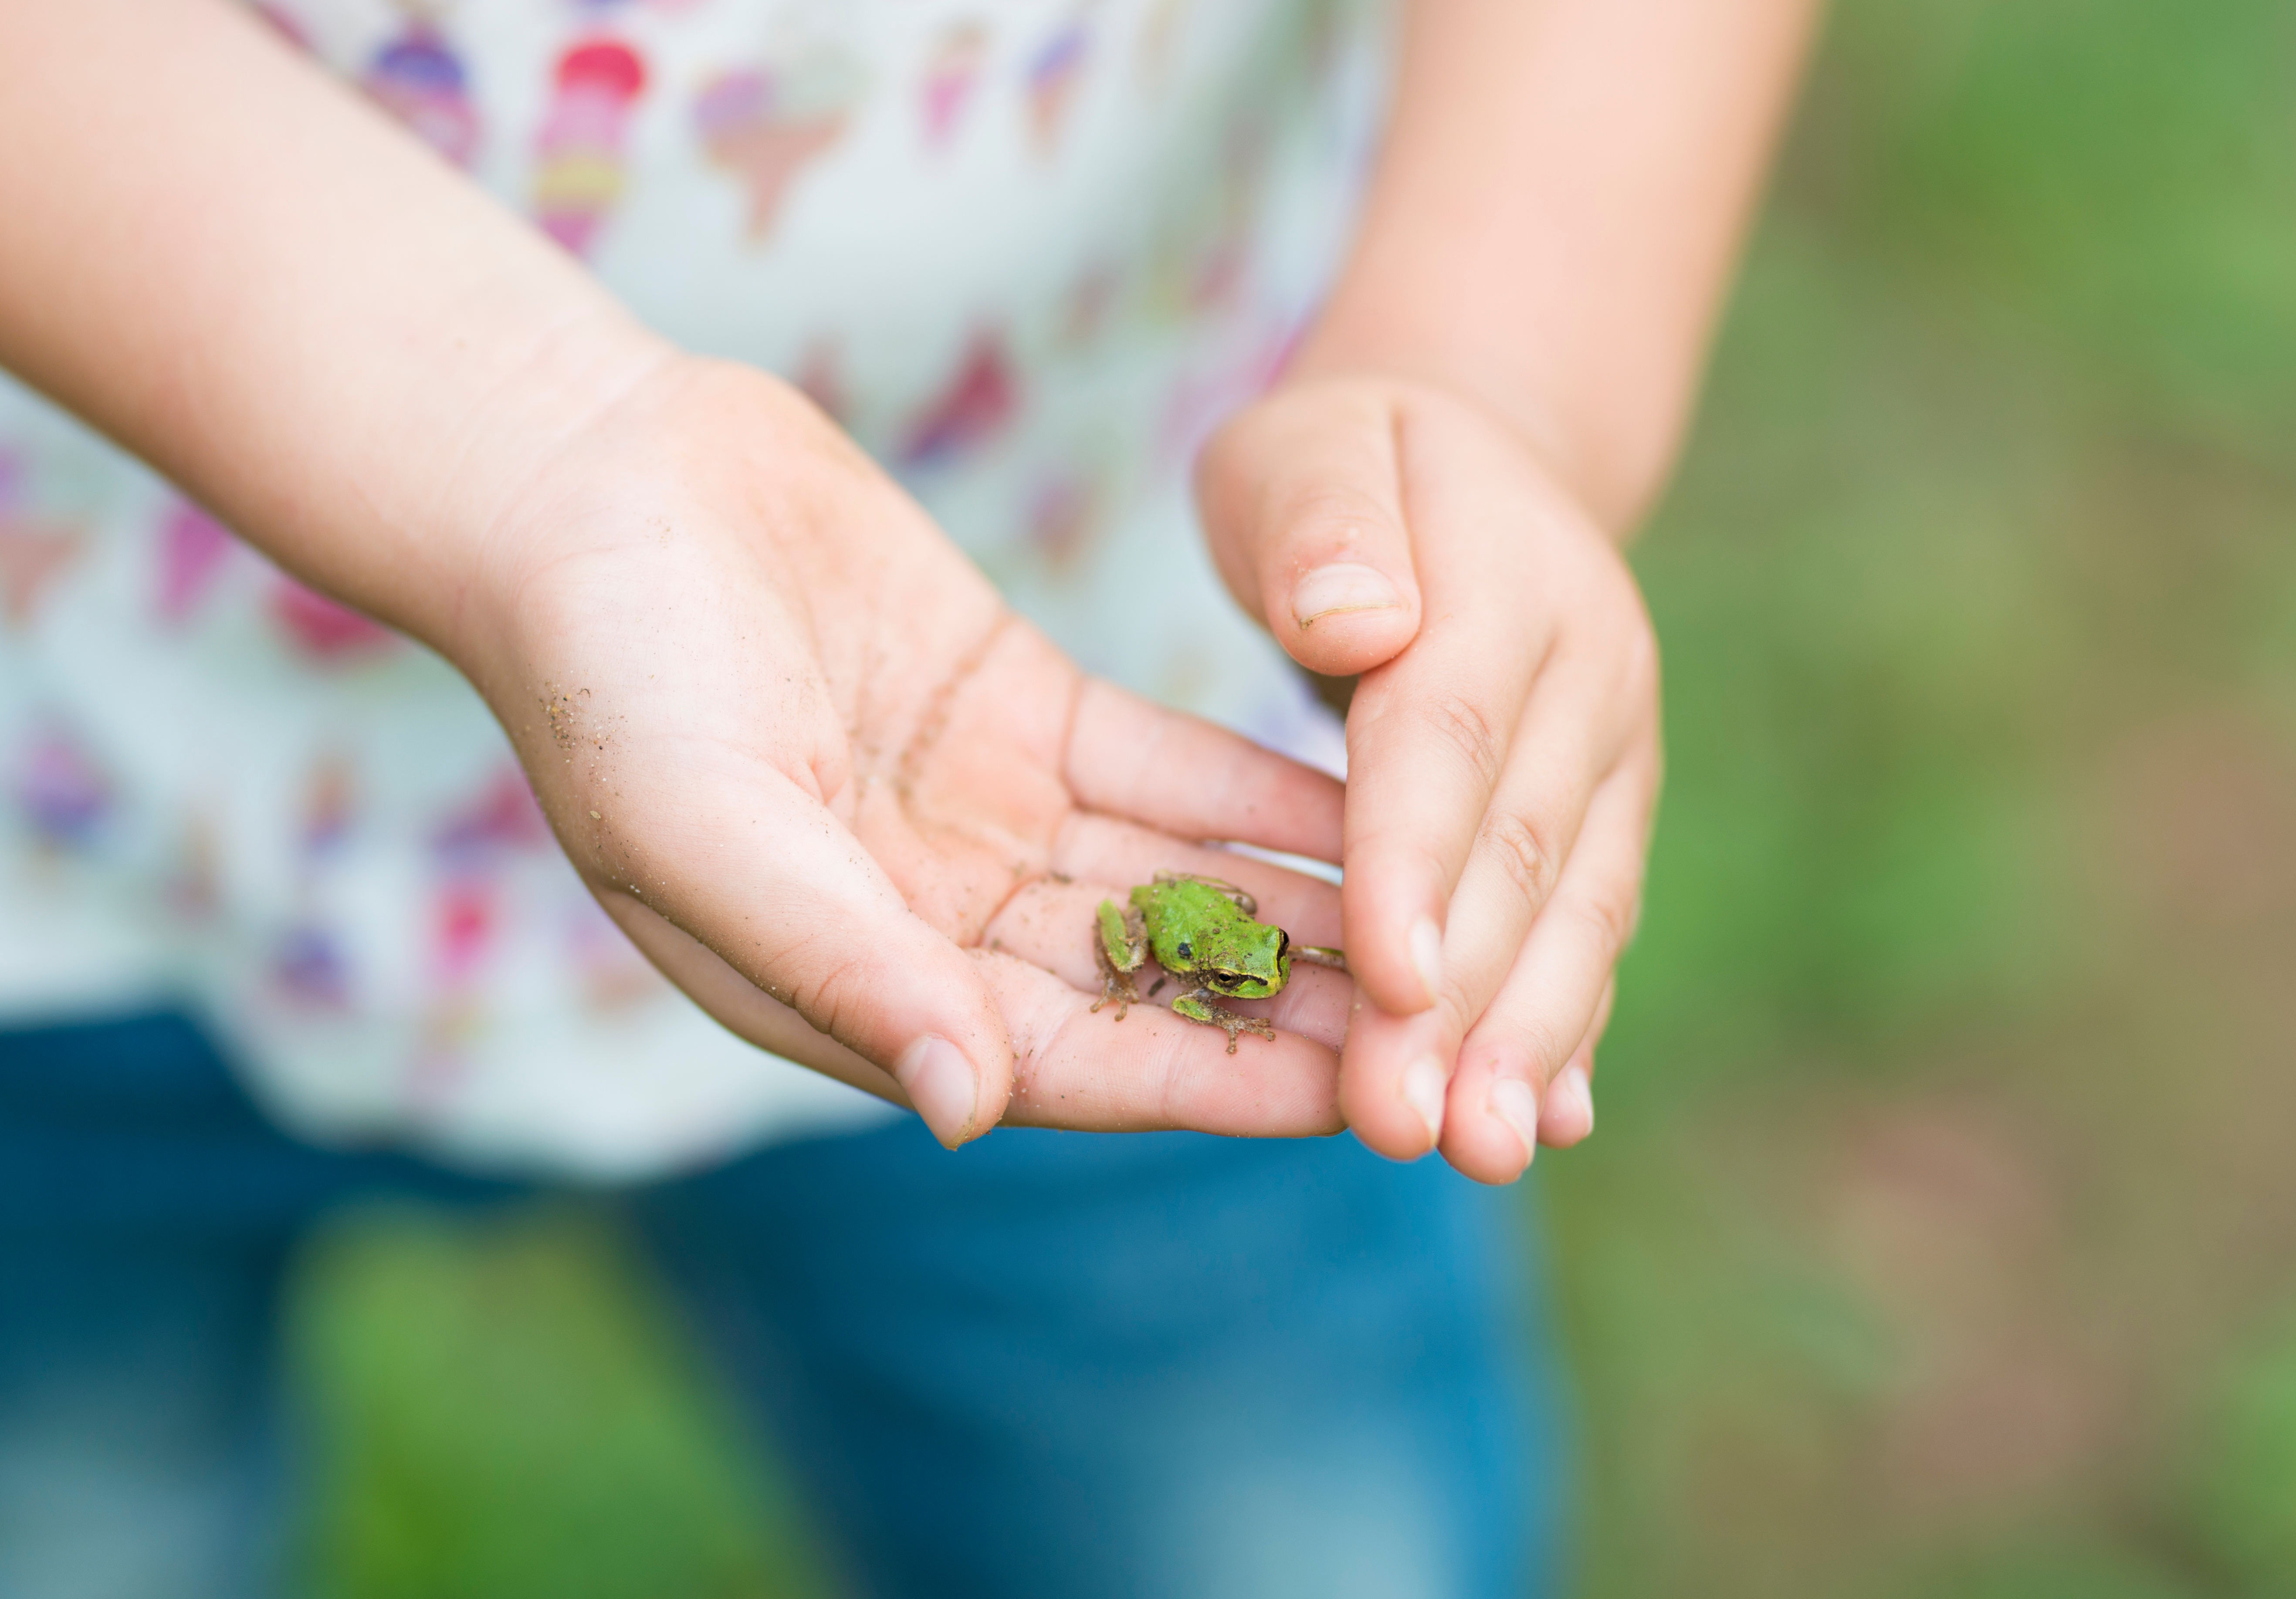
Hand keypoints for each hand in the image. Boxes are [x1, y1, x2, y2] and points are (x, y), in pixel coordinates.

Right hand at [450, 357, 1354, 1146]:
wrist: (584, 485)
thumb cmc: (604, 673)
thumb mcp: (703, 829)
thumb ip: (840, 963)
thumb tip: (969, 1106)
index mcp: (857, 983)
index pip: (1066, 1058)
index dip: (1208, 1081)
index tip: (1349, 1097)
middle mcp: (936, 921)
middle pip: (1146, 987)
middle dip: (1288, 1011)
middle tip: (1441, 1029)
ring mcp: (986, 817)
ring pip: (1175, 884)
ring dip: (1300, 907)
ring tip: (1441, 922)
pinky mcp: (1022, 710)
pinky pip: (1169, 768)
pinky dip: (1258, 791)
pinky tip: (1372, 803)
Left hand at [1199, 377, 1660, 1182]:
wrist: (1473, 465)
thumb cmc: (1348, 468)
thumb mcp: (1305, 451)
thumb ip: (1322, 524)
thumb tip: (1359, 621)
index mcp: (1505, 582)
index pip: (1451, 737)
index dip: (1418, 861)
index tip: (1391, 981)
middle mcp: (1589, 675)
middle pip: (1521, 851)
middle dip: (1465, 998)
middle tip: (1407, 1128)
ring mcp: (1616, 750)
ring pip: (1576, 909)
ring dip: (1527, 1039)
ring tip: (1477, 1153)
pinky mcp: (1608, 811)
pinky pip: (1590, 922)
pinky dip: (1567, 1023)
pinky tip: (1545, 1121)